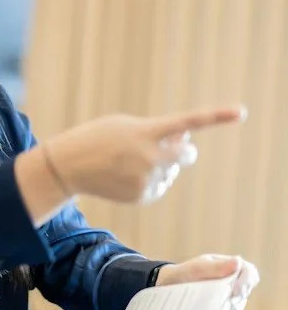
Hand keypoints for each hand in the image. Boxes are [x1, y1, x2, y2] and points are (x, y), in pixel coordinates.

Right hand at [45, 106, 245, 202]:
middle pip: (187, 154)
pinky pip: (159, 187)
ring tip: (127, 163)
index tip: (241, 113)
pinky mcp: (143, 196)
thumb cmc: (95, 139)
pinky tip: (125, 177)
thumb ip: (156, 131)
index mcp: (145, 132)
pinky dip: (149, 181)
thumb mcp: (124, 125)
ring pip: (171, 172)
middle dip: (182, 151)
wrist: (67, 168)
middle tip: (168, 148)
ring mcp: (147, 178)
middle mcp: (150, 157)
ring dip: (160, 166)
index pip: (187, 122)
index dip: (216, 117)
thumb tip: (184, 143)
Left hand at [156, 254, 259, 309]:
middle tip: (221, 306)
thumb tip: (238, 261)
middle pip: (244, 293)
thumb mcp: (196, 268)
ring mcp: (229, 297)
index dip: (247, 282)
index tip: (236, 292)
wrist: (167, 286)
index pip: (249, 272)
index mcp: (229, 267)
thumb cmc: (183, 273)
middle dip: (234, 300)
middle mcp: (233, 282)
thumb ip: (215, 267)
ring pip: (237, 307)